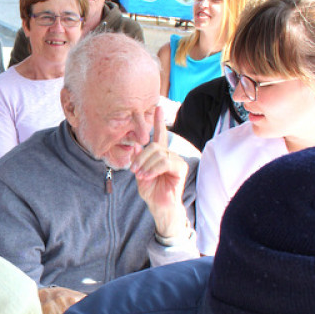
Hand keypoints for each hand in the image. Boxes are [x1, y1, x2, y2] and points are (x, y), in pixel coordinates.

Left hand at [131, 105, 189, 238]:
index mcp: (160, 154)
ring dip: (145, 165)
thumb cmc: (151, 191)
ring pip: (158, 153)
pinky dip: (153, 169)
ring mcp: (177, 160)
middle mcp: (170, 154)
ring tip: (140, 176)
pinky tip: (147, 176)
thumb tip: (135, 145)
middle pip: (154, 145)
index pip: (159, 135)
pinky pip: (164, 162)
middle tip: (134, 170)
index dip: (158, 121)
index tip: (158, 106)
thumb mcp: (140, 173)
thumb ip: (138, 159)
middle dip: (141, 157)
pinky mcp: (180, 168)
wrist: (160, 206)